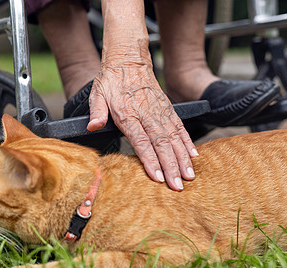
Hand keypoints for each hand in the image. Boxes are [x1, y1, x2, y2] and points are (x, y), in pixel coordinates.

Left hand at [86, 55, 197, 190]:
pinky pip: (179, 127)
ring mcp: (160, 112)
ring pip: (174, 138)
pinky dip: (187, 141)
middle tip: (177, 185)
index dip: (151, 160)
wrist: (129, 61)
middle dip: (171, 166)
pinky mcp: (168, 109)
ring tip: (189, 175)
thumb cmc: (112, 81)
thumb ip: (96, 112)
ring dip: (182, 158)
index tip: (158, 177)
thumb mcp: (97, 94)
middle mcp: (147, 114)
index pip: (141, 141)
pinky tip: (193, 155)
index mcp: (129, 114)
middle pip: (161, 144)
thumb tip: (93, 126)